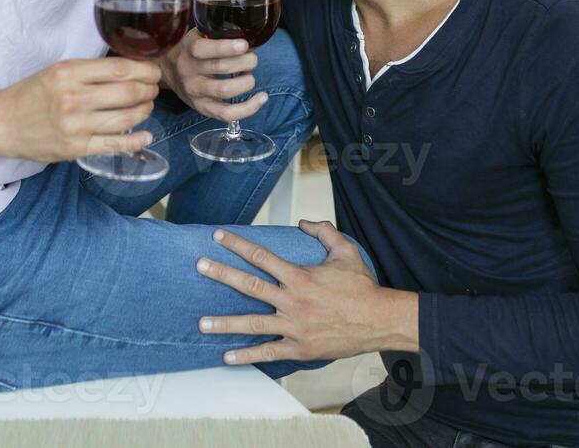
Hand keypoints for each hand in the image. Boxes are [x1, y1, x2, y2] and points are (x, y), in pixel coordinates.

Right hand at [0, 57, 161, 161]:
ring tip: (146, 106)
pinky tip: (146, 135)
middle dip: (149, 90)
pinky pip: (114, 144)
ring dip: (144, 111)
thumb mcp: (58, 70)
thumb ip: (90, 70)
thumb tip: (131, 68)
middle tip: (153, 89)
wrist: (3, 122)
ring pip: (126, 118)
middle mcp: (74, 98)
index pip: (121, 68)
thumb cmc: (32, 94)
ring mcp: (76, 125)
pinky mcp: (76, 148)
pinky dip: (136, 140)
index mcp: (69, 72)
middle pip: (129, 92)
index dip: (146, 70)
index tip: (154, 71)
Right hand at [158, 29, 268, 122]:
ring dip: (246, 81)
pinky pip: (227, 113)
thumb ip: (217, 33)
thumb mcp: (198, 35)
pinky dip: (248, 108)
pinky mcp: (202, 107)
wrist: (168, 70)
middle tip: (252, 58)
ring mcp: (194, 91)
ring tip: (249, 75)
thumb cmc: (191, 50)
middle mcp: (188, 71)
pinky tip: (261, 98)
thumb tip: (250, 35)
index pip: (203, 49)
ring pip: (225, 90)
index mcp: (188, 49)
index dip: (227, 47)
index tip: (244, 44)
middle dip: (245, 62)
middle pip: (221, 67)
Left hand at [196, 220, 419, 362]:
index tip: (218, 237)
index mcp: (299, 276)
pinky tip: (227, 356)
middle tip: (200, 266)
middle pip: (249, 285)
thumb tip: (304, 222)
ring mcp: (293, 326)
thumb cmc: (362, 287)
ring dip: (224, 323)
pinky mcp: (299, 348)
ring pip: (252, 323)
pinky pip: (268, 352)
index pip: (261, 255)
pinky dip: (246, 355)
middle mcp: (292, 300)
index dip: (237, 244)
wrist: (378, 321)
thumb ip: (323, 232)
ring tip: (202, 323)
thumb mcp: (345, 251)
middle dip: (221, 274)